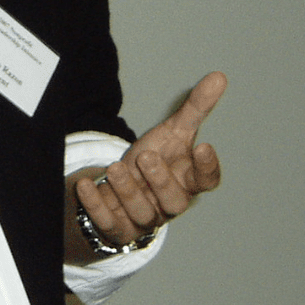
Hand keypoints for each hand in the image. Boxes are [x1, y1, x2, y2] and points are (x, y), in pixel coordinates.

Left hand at [75, 71, 225, 248]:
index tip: (203, 146)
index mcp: (187, 181)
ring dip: (128, 192)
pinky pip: (108, 223)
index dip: (208, 168)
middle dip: (161, 181)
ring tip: (115, 168)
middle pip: (175, 202)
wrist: (119, 187)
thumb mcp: (172, 133)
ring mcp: (144, 219)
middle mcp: (168, 204)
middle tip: (146, 156)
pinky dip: (96, 206)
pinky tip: (85, 185)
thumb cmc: (155, 159)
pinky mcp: (118, 228)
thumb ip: (195, 109)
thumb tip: (219, 76)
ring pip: (143, 215)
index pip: (207, 181)